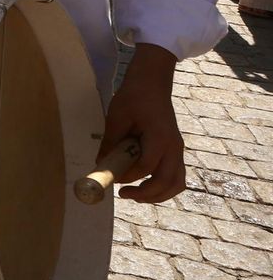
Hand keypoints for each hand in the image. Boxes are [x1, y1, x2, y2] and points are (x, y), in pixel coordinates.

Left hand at [101, 44, 184, 202]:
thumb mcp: (116, 117)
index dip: (128, 176)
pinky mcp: (175, 152)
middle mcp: (174, 147)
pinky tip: (145, 187)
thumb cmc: (133, 97)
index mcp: (159, 137)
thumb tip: (100, 165)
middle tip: (124, 194)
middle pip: (168, 182)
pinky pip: (176, 177)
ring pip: (176, 183)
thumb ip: (110, 142)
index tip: (112, 177)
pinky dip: (164, 187)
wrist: (152, 84)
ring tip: (135, 195)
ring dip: (158, 195)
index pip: (146, 166)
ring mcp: (178, 150)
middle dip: (146, 194)